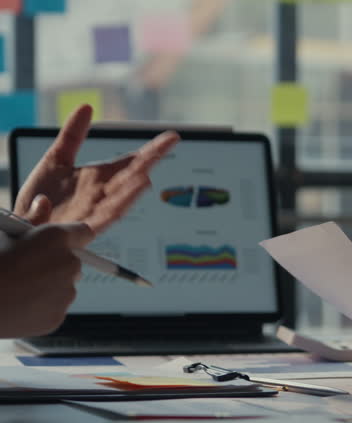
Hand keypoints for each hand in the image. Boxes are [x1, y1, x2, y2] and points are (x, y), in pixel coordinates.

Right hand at [0, 223, 93, 337]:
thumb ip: (29, 219)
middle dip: (56, 262)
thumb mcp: (3, 231)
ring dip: (48, 285)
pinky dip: (40, 308)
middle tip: (26, 266)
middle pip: (72, 261)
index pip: (83, 232)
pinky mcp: (57, 316)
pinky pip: (54, 308)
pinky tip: (16, 304)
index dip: (70, 237)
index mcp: (56, 237)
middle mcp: (68, 263)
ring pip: (64, 286)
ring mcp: (66, 292)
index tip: (59, 242)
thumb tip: (44, 202)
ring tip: (16, 287)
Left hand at [14, 105, 180, 232]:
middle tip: (170, 144)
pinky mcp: (81, 230)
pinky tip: (119, 207)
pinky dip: (113, 212)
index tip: (172, 137)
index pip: (132, 161)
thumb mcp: (56, 159)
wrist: (23, 226)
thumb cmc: (42, 197)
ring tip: (147, 175)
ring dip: (133, 189)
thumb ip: (73, 135)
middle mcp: (103, 194)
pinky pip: (99, 221)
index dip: (153, 149)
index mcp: (100, 177)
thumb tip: (88, 107)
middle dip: (151, 160)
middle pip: (132, 176)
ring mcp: (95, 212)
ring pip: (120, 200)